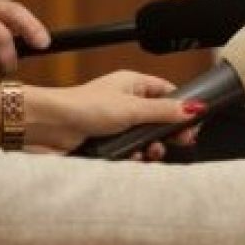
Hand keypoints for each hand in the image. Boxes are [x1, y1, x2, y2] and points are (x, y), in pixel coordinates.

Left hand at [28, 70, 195, 152]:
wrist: (49, 126)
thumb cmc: (82, 107)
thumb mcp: (132, 108)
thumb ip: (165, 111)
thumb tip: (195, 107)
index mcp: (133, 84)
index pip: (167, 93)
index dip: (181, 108)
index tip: (192, 123)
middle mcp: (126, 102)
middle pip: (159, 119)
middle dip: (167, 133)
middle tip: (179, 142)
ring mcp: (116, 123)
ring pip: (145, 137)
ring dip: (151, 147)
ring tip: (151, 153)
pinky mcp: (106, 141)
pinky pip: (129, 150)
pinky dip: (134, 157)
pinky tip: (134, 159)